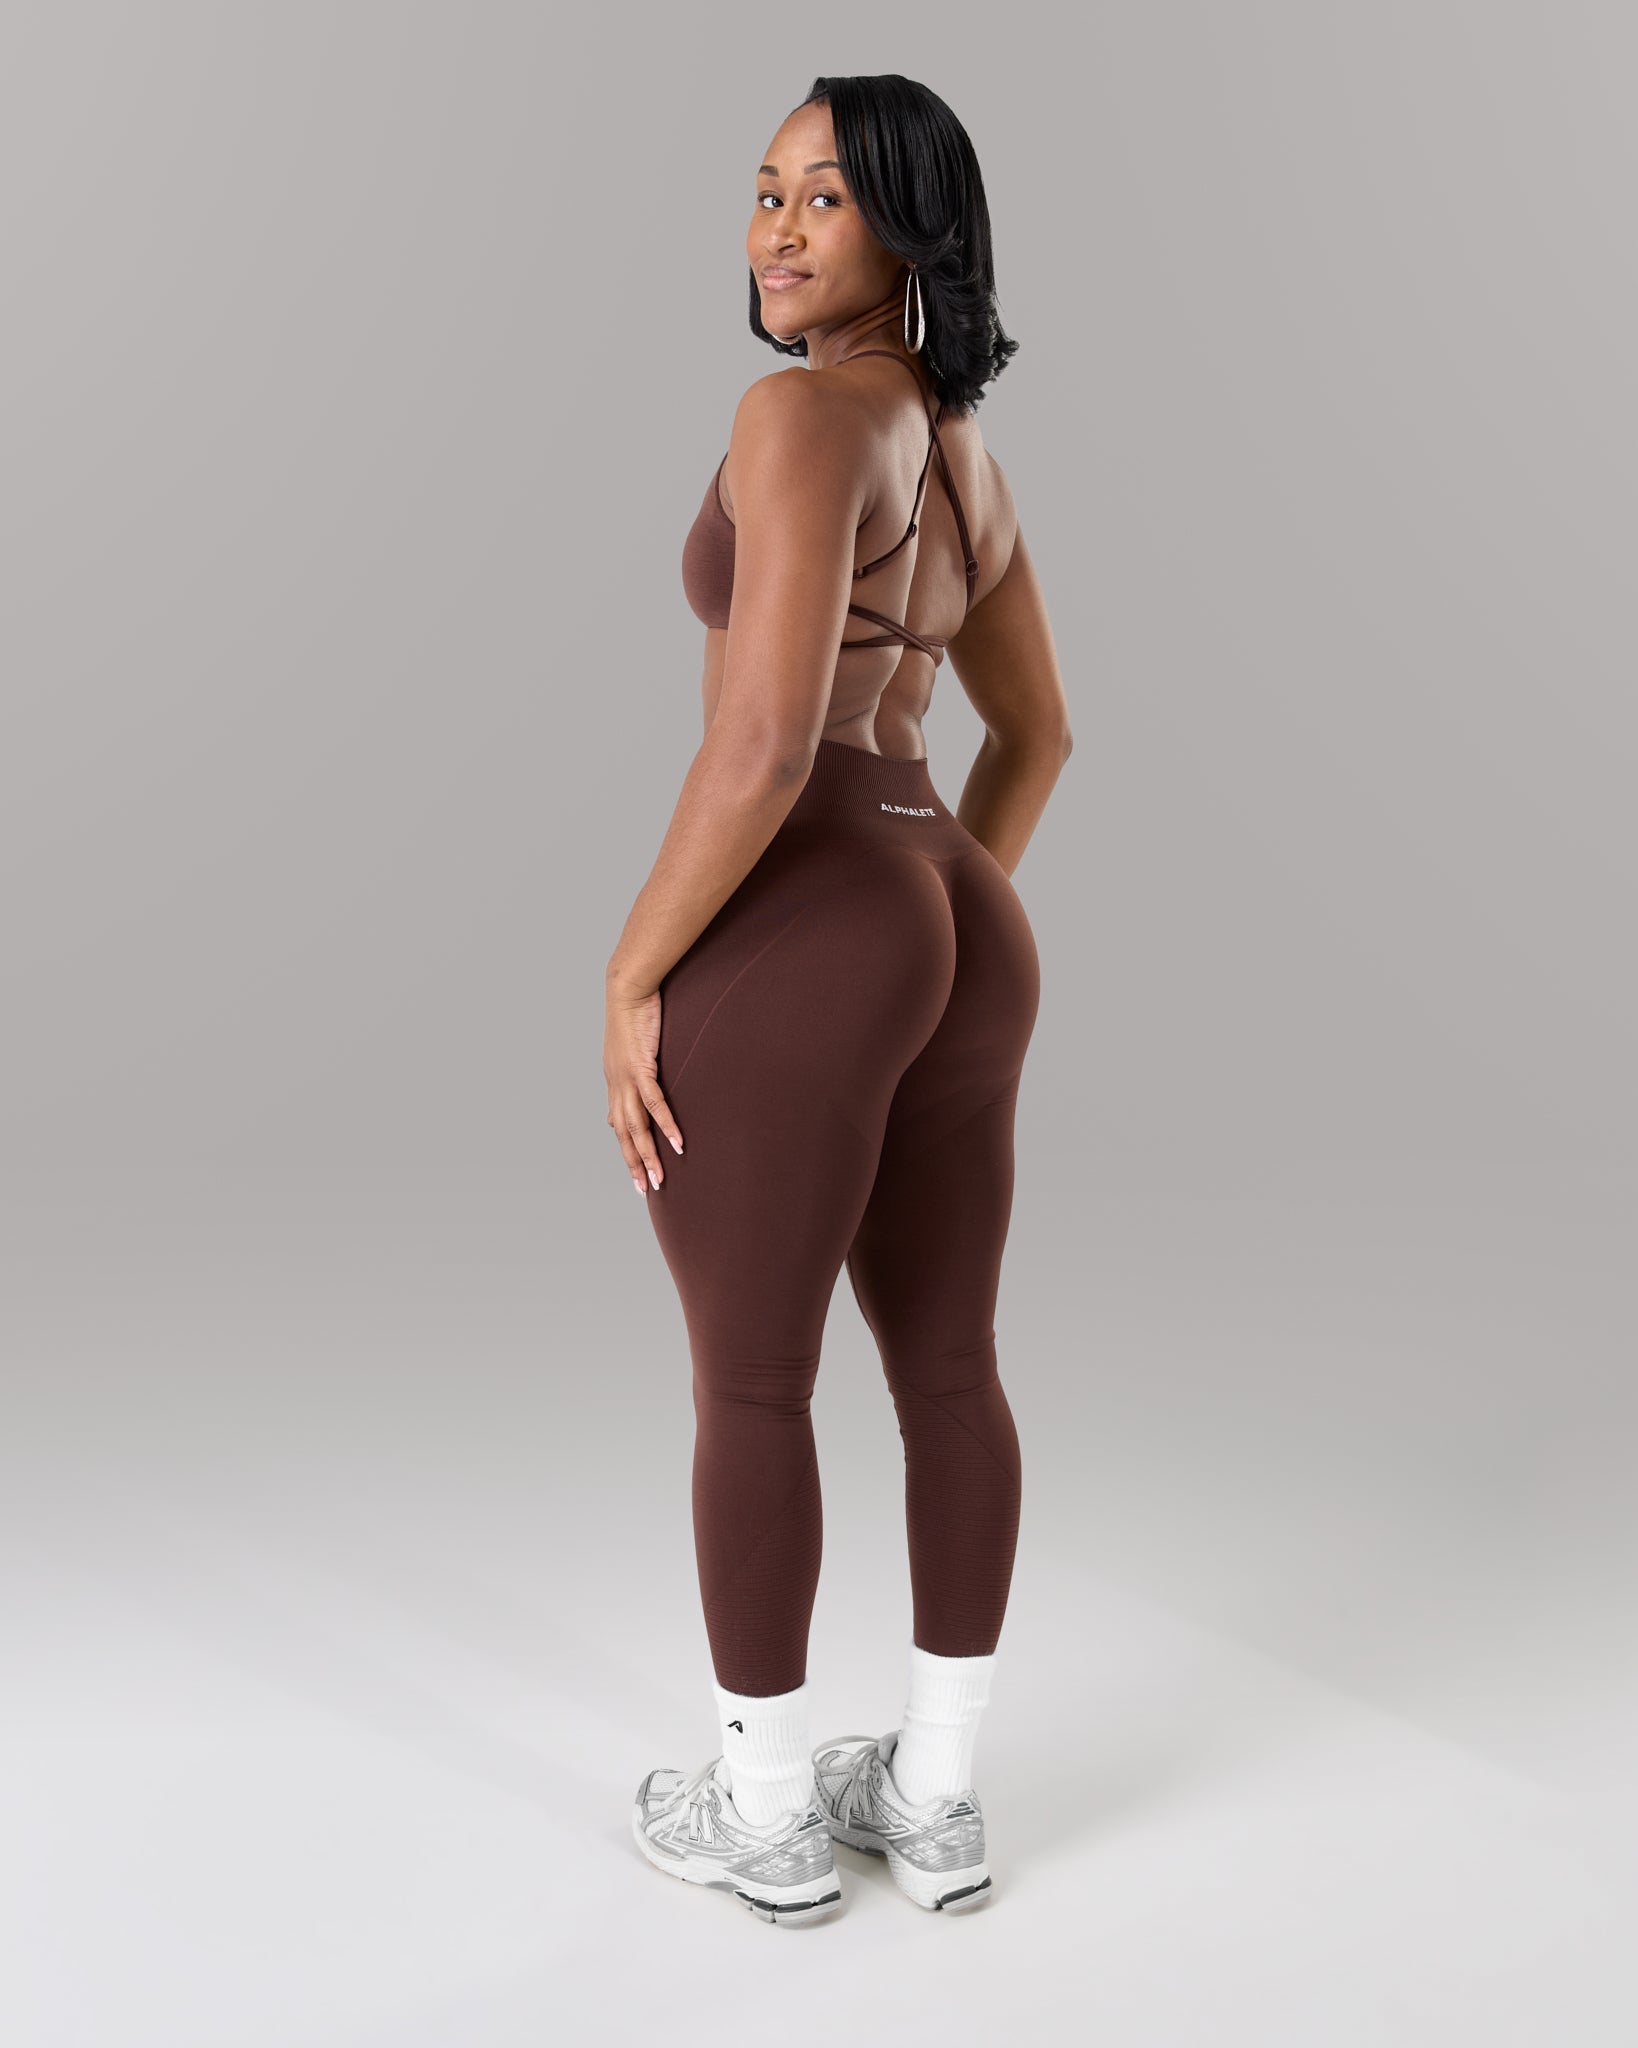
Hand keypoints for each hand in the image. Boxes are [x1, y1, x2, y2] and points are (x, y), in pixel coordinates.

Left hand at [604, 977, 684, 1196]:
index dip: (627, 1149)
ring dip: (648, 1155)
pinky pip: (654, 1104)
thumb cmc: (636, 1011)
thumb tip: (646, 1076)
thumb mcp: (636, 1044)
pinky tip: (677, 1143)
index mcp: (615, 1081)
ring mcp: (626, 1078)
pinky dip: (665, 1125)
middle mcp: (616, 1084)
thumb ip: (640, 1064)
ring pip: (635, 1127)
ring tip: (659, 1179)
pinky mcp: (640, 1068)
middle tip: (645, 1189)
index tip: (636, 1171)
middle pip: (624, 1133)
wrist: (627, 986)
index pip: (619, 1123)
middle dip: (634, 1163)